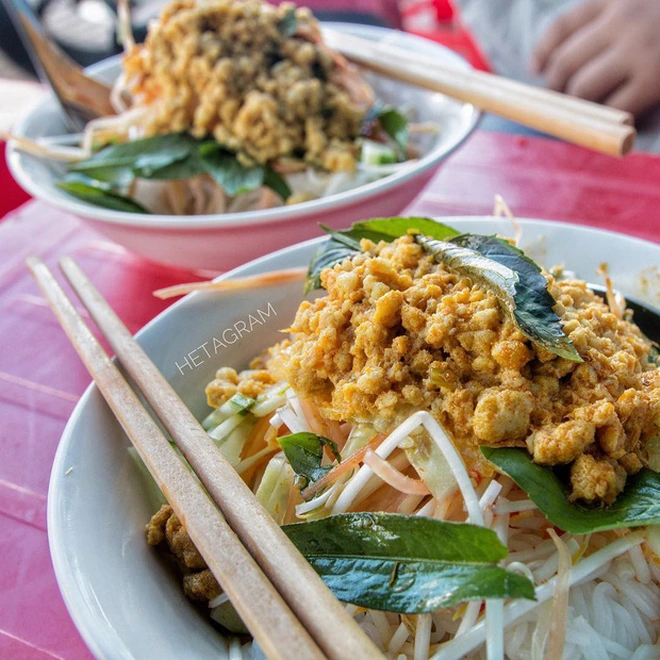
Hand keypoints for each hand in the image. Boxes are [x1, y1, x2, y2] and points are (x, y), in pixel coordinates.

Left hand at [531, 0, 659, 117]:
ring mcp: (638, 50)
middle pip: (565, 62)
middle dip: (554, 87)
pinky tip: (609, 119)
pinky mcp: (653, 81)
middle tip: (559, 100)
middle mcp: (623, 20)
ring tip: (583, 111)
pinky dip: (604, 119)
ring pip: (582, 88)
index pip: (562, 26)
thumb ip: (608, 24)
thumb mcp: (640, 6)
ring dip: (575, 106)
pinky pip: (611, 109)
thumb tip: (561, 64)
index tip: (534, 70)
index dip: (542, 51)